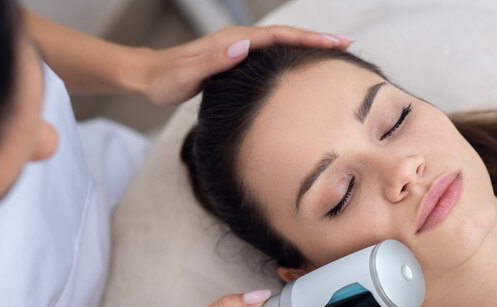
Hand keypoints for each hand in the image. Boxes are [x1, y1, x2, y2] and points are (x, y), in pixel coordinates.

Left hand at [140, 25, 353, 104]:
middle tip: (346, 44)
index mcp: (234, 41)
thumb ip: (214, 61)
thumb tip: (244, 46)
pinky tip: (299, 64)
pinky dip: (291, 53)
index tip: (336, 43)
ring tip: (333, 51)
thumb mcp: (188, 75)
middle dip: (317, 39)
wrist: (150, 76)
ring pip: (281, 43)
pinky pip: (271, 52)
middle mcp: (239, 40)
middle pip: (286, 35)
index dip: (310, 39)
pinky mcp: (235, 57)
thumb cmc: (168, 80)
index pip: (280, 36)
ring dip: (308, 45)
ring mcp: (238, 47)